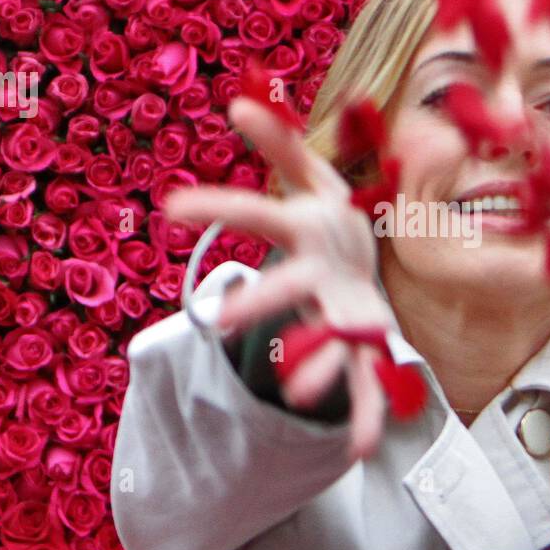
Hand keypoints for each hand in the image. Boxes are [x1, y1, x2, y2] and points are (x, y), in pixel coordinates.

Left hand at [165, 97, 395, 459]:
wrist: (379, 255)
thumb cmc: (326, 213)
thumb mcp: (309, 175)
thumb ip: (278, 143)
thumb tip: (237, 99)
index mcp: (310, 223)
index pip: (261, 210)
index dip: (219, 206)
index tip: (170, 204)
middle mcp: (331, 265)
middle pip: (295, 284)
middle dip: (266, 302)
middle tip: (222, 323)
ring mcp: (351, 306)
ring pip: (335, 339)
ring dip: (320, 367)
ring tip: (297, 399)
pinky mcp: (365, 342)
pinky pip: (367, 381)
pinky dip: (364, 413)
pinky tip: (356, 451)